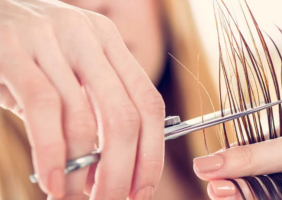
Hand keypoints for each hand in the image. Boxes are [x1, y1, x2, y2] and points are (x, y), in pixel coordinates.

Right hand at [0, 0, 164, 198]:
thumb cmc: (32, 55)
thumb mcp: (72, 73)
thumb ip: (95, 110)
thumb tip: (113, 169)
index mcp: (110, 43)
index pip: (149, 103)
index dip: (152, 153)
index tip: (143, 188)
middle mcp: (88, 37)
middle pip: (124, 116)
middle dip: (123, 170)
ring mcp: (50, 40)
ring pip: (83, 119)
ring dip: (82, 170)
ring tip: (74, 196)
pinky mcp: (11, 50)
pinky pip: (43, 111)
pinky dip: (51, 155)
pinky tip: (52, 183)